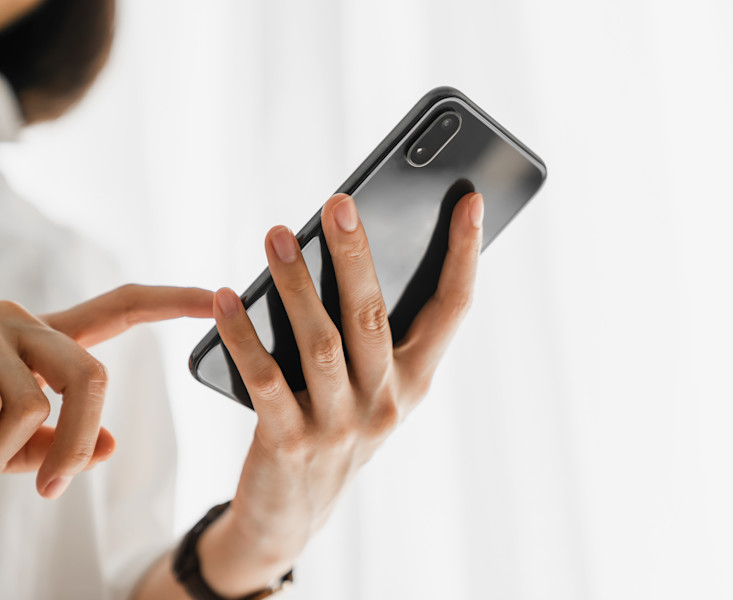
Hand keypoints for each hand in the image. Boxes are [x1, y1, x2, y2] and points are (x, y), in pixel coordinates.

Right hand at [0, 285, 212, 496]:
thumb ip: (61, 436)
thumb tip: (109, 446)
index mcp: (46, 337)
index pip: (122, 308)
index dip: (173, 301)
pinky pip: (3, 421)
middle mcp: (25, 321)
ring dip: (8, 452)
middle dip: (76, 442)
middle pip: (92, 377)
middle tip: (52, 487)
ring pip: (38, 408)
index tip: (217, 296)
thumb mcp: (9, 433)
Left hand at [199, 192, 482, 595]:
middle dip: (357, 255)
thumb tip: (343, 253)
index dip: (464, 256)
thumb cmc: (334, 430)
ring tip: (275, 236)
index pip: (452, 310)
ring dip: (296, 285)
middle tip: (340, 203)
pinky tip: (226, 299)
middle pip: (374, 317)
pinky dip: (245, 336)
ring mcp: (341, 425)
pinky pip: (266, 380)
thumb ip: (368, 335)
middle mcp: (386, 402)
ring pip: (321, 342)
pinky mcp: (290, 442)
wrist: (293, 514)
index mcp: (415, 381)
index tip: (469, 202)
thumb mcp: (369, 388)